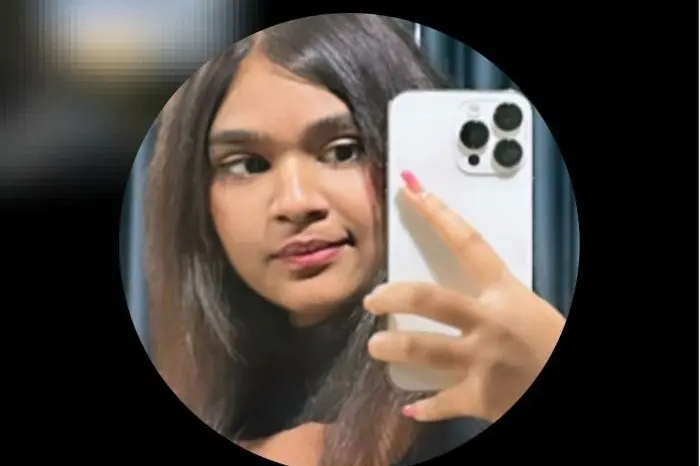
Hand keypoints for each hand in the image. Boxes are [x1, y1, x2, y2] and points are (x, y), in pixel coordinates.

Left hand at [364, 171, 565, 422]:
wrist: (570, 384)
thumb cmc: (551, 344)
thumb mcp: (526, 308)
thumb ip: (490, 299)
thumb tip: (449, 291)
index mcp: (505, 293)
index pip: (468, 243)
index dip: (438, 214)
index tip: (412, 189)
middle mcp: (490, 321)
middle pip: (429, 298)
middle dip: (394, 295)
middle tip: (373, 298)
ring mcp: (482, 360)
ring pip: (423, 348)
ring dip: (392, 347)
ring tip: (375, 346)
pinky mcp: (480, 397)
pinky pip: (442, 402)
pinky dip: (424, 407)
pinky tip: (409, 406)